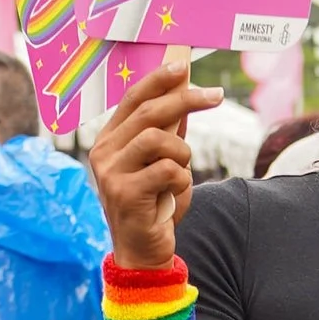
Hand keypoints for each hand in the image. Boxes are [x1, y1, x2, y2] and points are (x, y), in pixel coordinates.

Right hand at [91, 55, 210, 267]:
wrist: (143, 254)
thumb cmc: (154, 206)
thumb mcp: (163, 163)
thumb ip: (169, 132)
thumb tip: (185, 93)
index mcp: (109, 140)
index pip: (133, 98)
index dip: (159, 79)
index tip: (184, 66)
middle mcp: (103, 153)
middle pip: (149, 112)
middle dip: (186, 100)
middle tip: (215, 96)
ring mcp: (110, 173)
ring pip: (158, 139)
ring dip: (182, 153)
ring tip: (181, 172)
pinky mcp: (124, 194)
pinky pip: (167, 170)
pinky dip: (181, 180)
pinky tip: (174, 194)